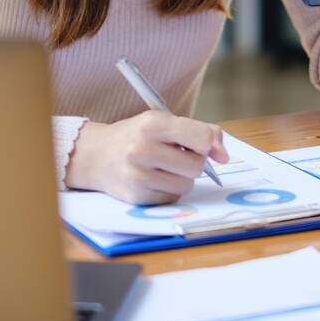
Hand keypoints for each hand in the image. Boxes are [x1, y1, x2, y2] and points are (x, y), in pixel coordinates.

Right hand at [64, 111, 228, 204]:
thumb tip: (223, 154)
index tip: (212, 150)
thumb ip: (197, 131)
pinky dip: (169, 190)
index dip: (211, 144)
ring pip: (186, 185)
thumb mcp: (162, 122)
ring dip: (182, 178)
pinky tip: (154, 179)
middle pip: (196, 166)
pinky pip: (172, 199)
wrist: (96, 155)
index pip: (200, 137)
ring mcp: (137, 175)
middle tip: (178, 155)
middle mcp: (142, 148)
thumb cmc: (136, 136)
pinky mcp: (136, 197)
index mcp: (152, 123)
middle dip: (194, 162)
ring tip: (164, 167)